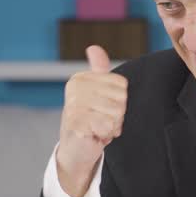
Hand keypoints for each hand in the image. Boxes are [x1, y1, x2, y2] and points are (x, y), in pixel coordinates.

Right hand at [55, 46, 126, 196]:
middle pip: (121, 99)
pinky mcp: (76, 123)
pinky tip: (95, 135)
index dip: (120, 102)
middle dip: (117, 116)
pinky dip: (105, 135)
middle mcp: (75, 88)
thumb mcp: (97, 93)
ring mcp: (73, 106)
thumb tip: (93, 48)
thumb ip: (99, 70)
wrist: (76, 149)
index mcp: (81, 78)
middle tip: (102, 121)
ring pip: (115, 113)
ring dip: (112, 126)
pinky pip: (107, 126)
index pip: (122, 86)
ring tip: (98, 128)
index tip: (105, 109)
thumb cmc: (90, 120)